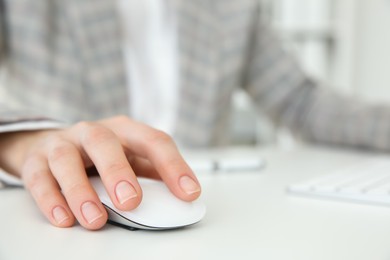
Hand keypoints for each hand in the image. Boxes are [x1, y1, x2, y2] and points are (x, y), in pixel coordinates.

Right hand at [0, 116, 200, 229]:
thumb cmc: (99, 154)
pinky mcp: (36, 160)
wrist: (49, 144)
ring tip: (95, 219)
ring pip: (67, 160)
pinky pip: (40, 178)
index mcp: (124, 130)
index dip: (173, 166)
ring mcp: (62, 144)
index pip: (153, 141)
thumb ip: (153, 172)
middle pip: (104, 143)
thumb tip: (183, 194)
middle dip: (118, 172)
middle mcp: (92, 132)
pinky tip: (64, 219)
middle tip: (131, 202)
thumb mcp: (129, 155)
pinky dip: (51, 199)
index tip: (189, 193)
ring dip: (80, 190)